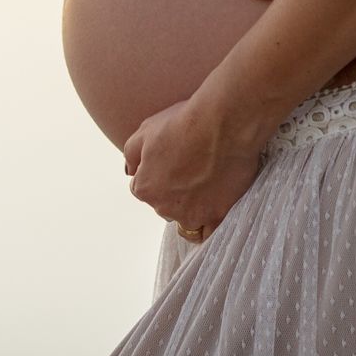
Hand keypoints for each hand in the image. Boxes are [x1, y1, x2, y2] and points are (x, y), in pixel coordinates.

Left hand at [123, 96, 266, 242]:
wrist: (224, 124)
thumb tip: (131, 171)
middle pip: (165, 203)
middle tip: (192, 165)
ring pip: (187, 217)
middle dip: (174, 189)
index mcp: (145, 188)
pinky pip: (208, 232)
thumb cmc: (184, 123)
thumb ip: (131, 154)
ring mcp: (192, 215)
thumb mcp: (145, 130)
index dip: (157, 172)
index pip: (143, 188)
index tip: (172, 159)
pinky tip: (214, 206)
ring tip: (208, 181)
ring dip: (192, 205)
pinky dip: (208, 223)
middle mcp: (164, 207)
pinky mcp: (218, 216)